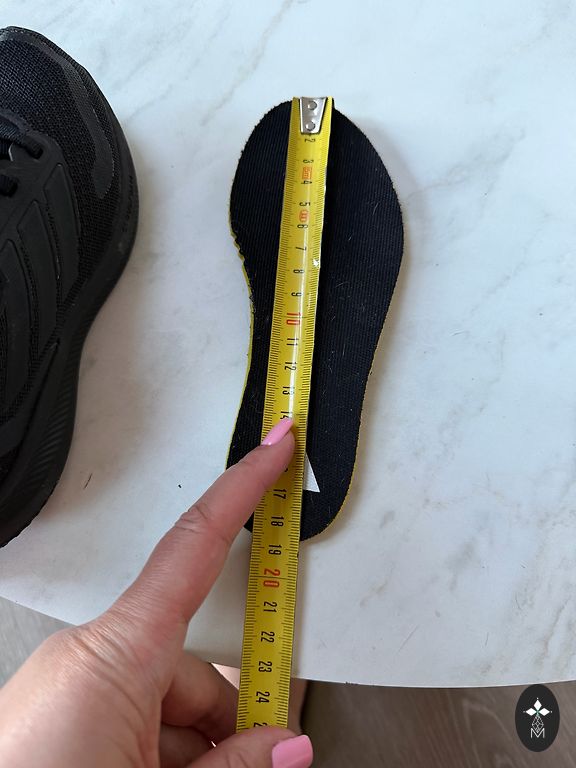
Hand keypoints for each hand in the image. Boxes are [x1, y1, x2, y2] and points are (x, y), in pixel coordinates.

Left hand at [0, 420, 312, 767]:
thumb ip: (236, 764)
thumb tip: (289, 744)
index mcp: (113, 654)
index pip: (196, 545)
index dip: (242, 488)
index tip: (273, 448)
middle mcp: (86, 659)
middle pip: (193, 661)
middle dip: (230, 716)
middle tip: (262, 759)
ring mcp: (67, 690)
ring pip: (166, 700)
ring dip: (196, 750)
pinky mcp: (55, 718)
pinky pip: (131, 717)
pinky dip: (164, 752)